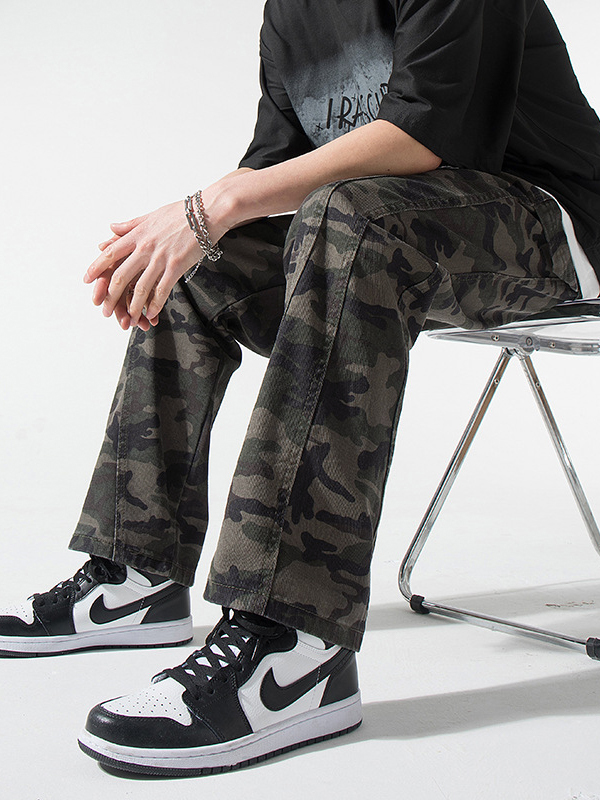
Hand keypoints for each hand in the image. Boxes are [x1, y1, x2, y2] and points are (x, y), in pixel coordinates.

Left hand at [84, 200, 217, 328]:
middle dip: (111, 297)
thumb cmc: (181, 213)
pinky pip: (162, 290)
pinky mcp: (177, 266)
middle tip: (106, 310)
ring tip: (130, 318)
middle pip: (121, 276)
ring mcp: (161, 258)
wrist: (207, 212)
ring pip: (140, 287)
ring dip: (133, 306)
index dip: (96, 268)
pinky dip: (155, 305)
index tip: (87, 280)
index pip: (109, 254)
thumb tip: (111, 229)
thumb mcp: (151, 215)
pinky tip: (151, 314)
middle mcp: (145, 247)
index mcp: (137, 235)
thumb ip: (130, 225)